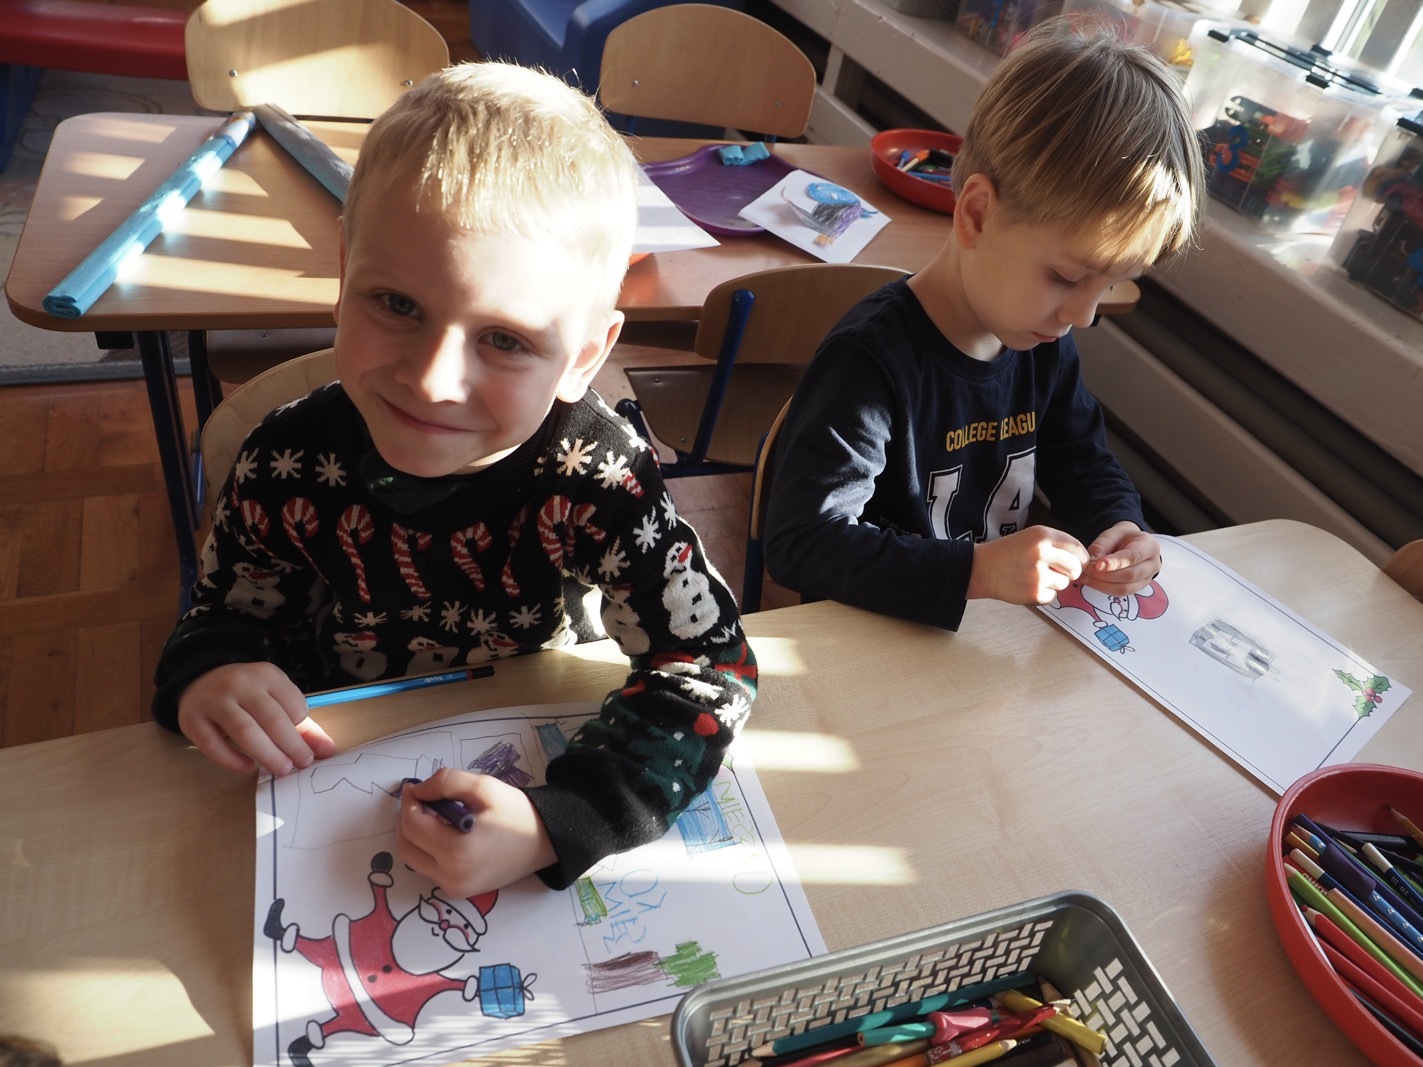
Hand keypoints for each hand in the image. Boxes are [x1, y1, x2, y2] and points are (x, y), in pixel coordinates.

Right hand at [176, 661, 335, 775]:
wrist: (201, 679)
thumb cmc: (248, 695)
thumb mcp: (276, 699)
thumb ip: (303, 725)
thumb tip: (328, 752)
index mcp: (266, 675)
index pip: (293, 703)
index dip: (301, 726)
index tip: (304, 742)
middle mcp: (240, 684)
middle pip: (272, 720)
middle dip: (292, 746)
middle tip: (302, 764)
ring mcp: (214, 701)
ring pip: (245, 732)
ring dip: (268, 755)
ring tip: (282, 769)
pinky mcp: (192, 720)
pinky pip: (213, 745)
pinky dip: (233, 760)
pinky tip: (248, 767)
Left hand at [397, 768, 556, 896]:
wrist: (545, 842)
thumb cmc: (516, 813)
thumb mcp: (484, 788)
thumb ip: (446, 782)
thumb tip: (418, 791)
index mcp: (457, 851)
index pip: (413, 825)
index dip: (409, 803)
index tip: (414, 787)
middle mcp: (451, 876)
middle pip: (407, 847)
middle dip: (407, 820)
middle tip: (421, 800)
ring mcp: (454, 888)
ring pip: (415, 860)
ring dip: (415, 836)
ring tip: (433, 815)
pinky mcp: (460, 891)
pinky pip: (430, 869)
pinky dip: (428, 850)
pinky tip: (444, 833)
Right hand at [967, 525, 1088, 604]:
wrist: (981, 568)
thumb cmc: (1008, 552)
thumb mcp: (1031, 537)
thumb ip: (1056, 544)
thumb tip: (1083, 560)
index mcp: (1042, 536)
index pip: (1076, 547)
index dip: (1081, 557)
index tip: (1079, 562)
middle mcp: (1041, 553)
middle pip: (1075, 568)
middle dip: (1071, 572)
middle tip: (1058, 572)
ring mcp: (1038, 575)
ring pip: (1064, 583)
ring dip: (1055, 583)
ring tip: (1035, 577)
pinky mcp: (1034, 593)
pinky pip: (1053, 596)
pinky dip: (1044, 594)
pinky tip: (1029, 586)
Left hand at [1083, 522, 1159, 595]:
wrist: (1129, 544)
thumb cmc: (1121, 538)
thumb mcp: (1111, 535)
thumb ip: (1101, 546)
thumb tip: (1092, 561)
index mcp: (1149, 546)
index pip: (1133, 556)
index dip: (1115, 562)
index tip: (1098, 565)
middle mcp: (1153, 564)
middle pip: (1131, 575)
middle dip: (1106, 575)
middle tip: (1087, 571)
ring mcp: (1147, 578)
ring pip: (1125, 588)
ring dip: (1102, 584)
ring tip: (1086, 577)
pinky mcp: (1137, 588)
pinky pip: (1121, 593)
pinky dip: (1104, 589)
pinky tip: (1092, 582)